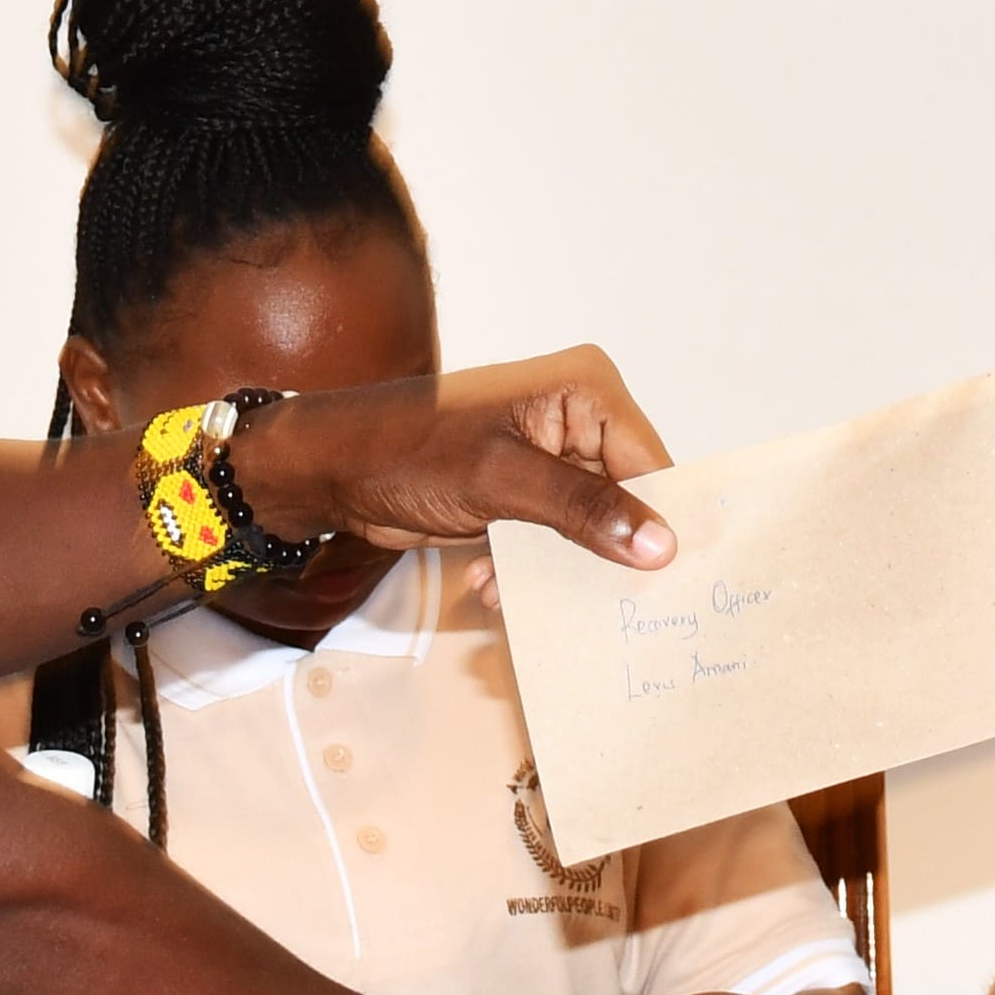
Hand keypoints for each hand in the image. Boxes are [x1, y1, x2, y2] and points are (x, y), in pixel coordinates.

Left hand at [232, 348, 674, 566]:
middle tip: (592, 605)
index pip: (652, 465)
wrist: (332, 467)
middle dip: (600, 554)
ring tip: (507, 586)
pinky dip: (525, 566)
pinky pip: (552, 537)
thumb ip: (584, 510)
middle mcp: (577, 416)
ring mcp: (550, 455)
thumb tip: (661, 545)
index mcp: (586, 390)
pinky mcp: (524, 489)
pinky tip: (486, 580)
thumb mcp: (501, 481)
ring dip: (555, 568)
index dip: (657, 526)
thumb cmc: (406, 451)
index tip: (658, 586)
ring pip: (588, 528)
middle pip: (624, 500)